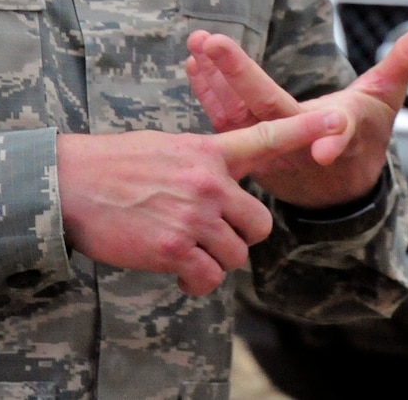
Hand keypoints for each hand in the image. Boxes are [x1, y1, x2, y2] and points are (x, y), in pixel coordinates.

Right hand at [55, 111, 343, 295]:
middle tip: (212, 235)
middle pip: (259, 224)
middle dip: (241, 236)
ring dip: (215, 261)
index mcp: (209, 151)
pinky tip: (179, 274)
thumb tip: (220, 185)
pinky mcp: (173, 249)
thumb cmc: (114, 165)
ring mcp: (192, 216)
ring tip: (187, 252)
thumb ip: (203, 164)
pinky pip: (206, 279)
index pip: (267, 138)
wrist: (70, 183)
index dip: (306, 133)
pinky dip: (196, 284)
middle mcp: (208, 182)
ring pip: (235, 255)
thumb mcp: (168, 148)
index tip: (337, 124)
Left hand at [184, 23, 407, 210]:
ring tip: (195, 46)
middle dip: (238, 79)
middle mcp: (296, 145)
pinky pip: (224, 118)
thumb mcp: (389, 95)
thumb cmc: (366, 132)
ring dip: (212, 81)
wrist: (336, 184)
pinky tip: (194, 64)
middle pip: (264, 113)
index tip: (325, 148)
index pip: (333, 131)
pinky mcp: (247, 146)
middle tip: (213, 45)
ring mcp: (267, 148)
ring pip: (235, 116)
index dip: (333, 137)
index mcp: (334, 134)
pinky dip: (208, 92)